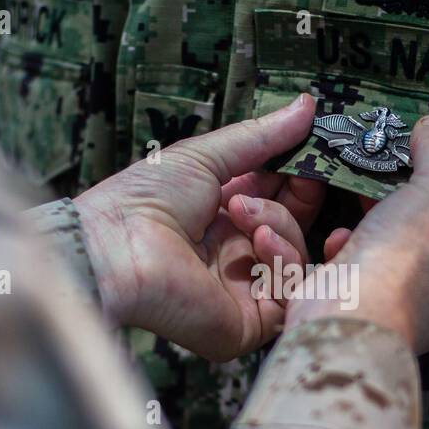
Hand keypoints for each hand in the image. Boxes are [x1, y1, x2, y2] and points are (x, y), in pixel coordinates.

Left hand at [73, 94, 324, 360]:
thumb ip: (262, 136)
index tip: (314, 159)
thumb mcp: (207, 156)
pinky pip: (288, 295)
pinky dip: (283, 262)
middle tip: (299, 179)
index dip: (301, 182)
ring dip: (282, 227)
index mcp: (223, 221)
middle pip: (295, 232)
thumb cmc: (143, 199)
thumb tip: (309, 104)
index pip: (282, 204)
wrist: (114, 246)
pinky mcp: (245, 324)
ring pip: (296, 261)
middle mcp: (235, 259)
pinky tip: (259, 240)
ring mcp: (242, 294)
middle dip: (298, 202)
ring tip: (243, 213)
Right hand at [284, 116, 428, 353]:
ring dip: (381, 214)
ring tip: (370, 179)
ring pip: (403, 244)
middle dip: (423, 192)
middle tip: (409, 156)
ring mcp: (412, 306)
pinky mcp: (370, 305)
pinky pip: (368, 265)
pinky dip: (354, 246)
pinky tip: (343, 236)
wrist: (344, 318)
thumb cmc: (409, 261)